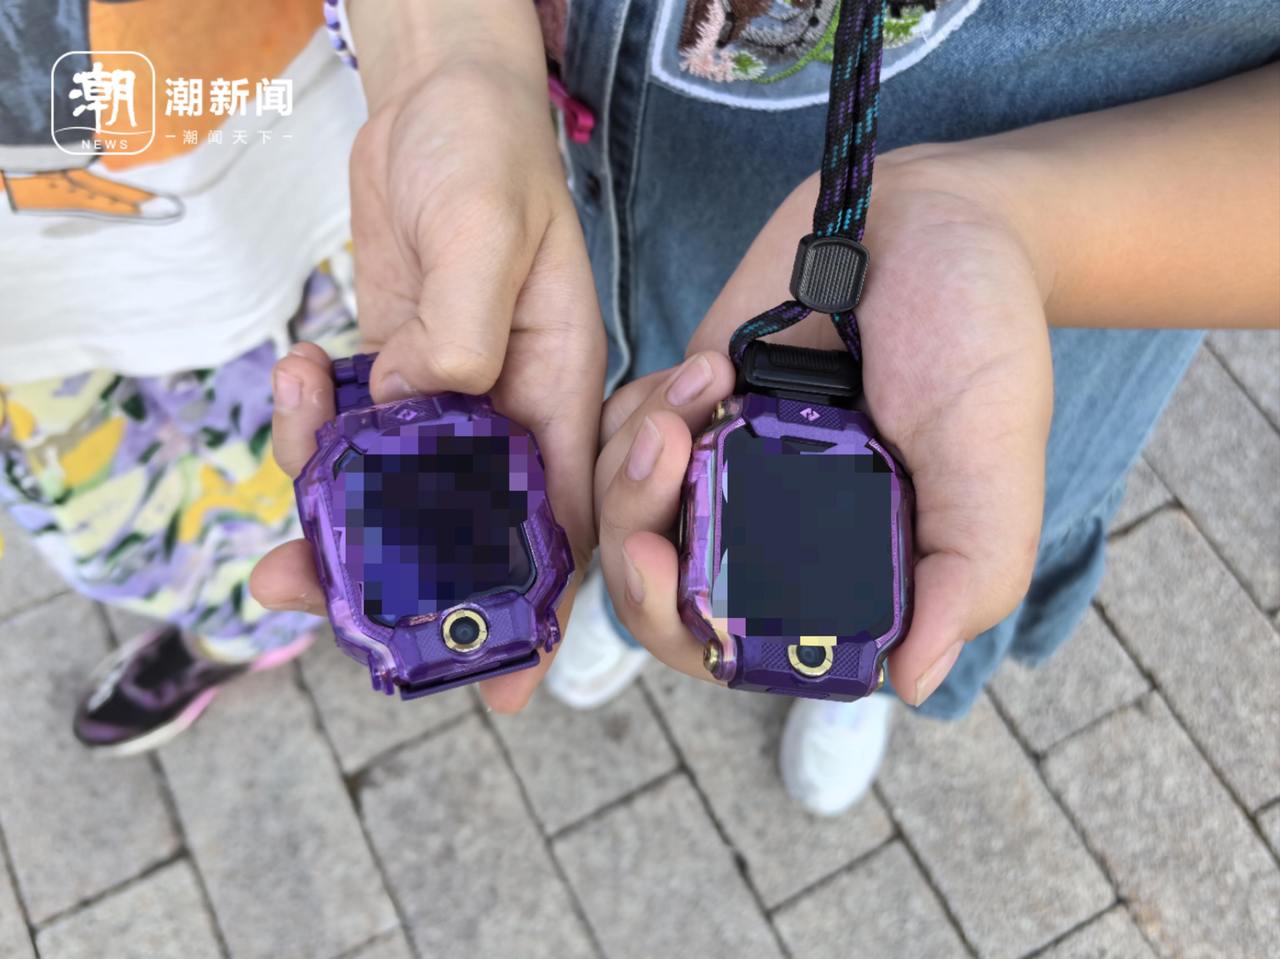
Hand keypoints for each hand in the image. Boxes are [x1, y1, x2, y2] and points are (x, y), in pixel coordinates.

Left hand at [250, 10, 604, 711]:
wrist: (434, 102)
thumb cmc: (486, 152)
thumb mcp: (487, 228)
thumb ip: (464, 326)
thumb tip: (416, 413)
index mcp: (562, 389)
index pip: (564, 517)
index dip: (539, 605)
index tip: (504, 680)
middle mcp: (511, 408)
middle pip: (470, 526)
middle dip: (397, 577)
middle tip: (314, 600)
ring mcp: (451, 397)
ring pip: (398, 494)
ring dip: (331, 514)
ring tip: (274, 526)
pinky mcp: (398, 375)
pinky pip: (353, 439)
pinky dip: (313, 432)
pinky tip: (298, 374)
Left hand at [594, 149, 1052, 705]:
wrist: (936, 218)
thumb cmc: (980, 338)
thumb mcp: (992, 459)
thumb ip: (967, 571)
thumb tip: (913, 680)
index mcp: (843, 571)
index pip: (736, 644)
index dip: (677, 622)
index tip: (654, 559)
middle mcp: (777, 532)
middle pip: (657, 580)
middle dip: (634, 526)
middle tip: (660, 454)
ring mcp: (729, 467)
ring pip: (627, 507)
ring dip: (633, 459)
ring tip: (695, 390)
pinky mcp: (697, 405)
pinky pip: (624, 435)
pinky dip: (637, 410)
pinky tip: (698, 372)